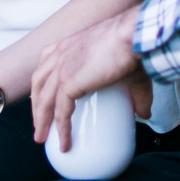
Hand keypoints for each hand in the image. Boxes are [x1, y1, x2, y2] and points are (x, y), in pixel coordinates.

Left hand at [31, 6, 150, 152]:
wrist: (132, 36)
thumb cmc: (134, 48)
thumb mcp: (131, 74)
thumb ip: (136, 95)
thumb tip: (144, 114)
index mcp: (69, 45)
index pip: (46, 62)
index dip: (42, 82)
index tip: (43, 98)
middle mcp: (59, 54)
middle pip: (38, 83)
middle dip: (36, 104)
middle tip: (40, 123)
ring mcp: (60, 67)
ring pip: (43, 100)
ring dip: (41, 121)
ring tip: (42, 138)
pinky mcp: (67, 82)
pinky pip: (60, 112)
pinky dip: (61, 130)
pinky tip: (65, 144)